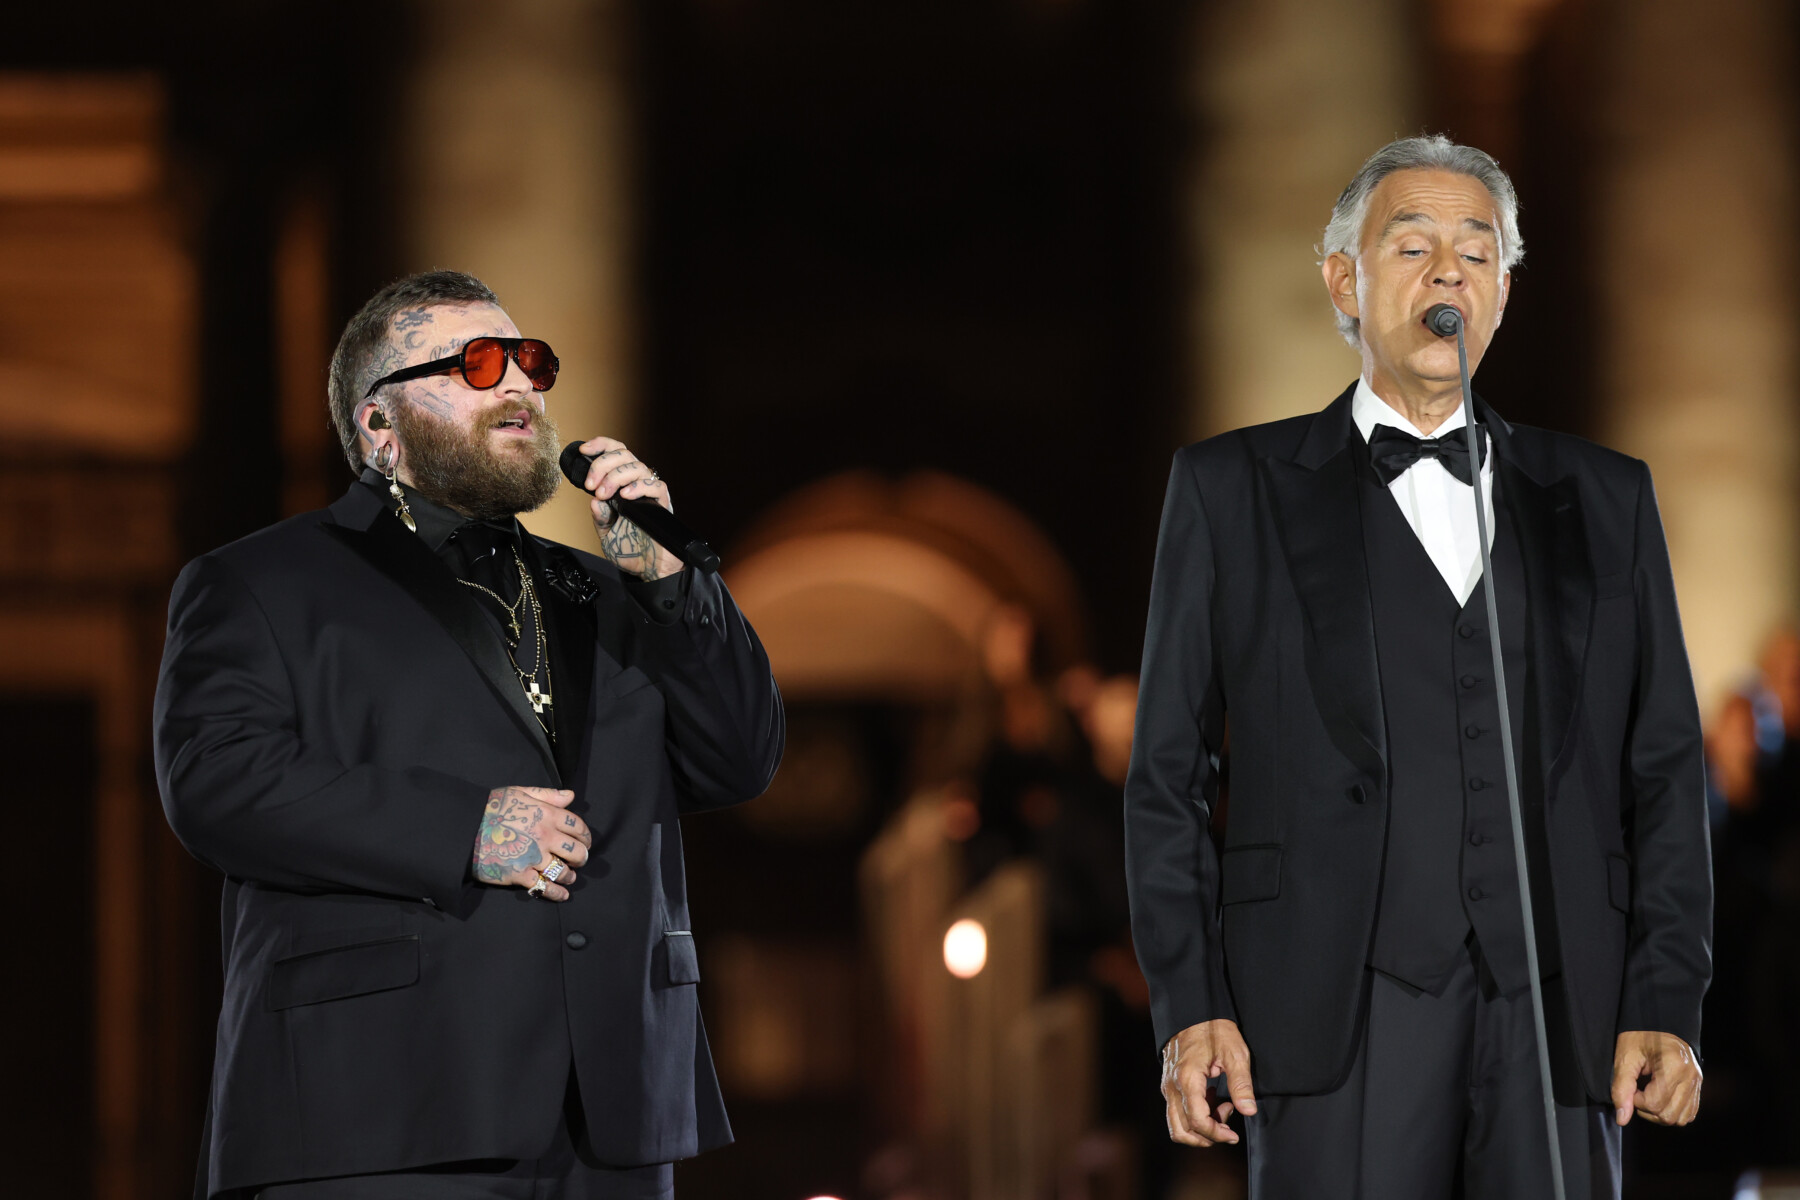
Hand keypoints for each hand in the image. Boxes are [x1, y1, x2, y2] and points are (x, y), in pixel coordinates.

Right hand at [472, 786, 592, 901]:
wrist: (465, 829)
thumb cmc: (491, 808)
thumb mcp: (519, 792)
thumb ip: (547, 795)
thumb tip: (570, 796)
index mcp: (547, 815)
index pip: (577, 826)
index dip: (585, 835)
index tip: (585, 841)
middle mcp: (545, 836)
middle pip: (575, 850)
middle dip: (582, 856)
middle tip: (580, 860)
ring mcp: (534, 857)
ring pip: (562, 870)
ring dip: (569, 875)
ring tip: (570, 877)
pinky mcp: (520, 874)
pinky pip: (544, 886)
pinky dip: (556, 893)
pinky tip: (562, 894)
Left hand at [578, 436, 681, 580]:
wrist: (648, 570)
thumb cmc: (629, 550)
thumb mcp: (605, 533)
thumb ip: (600, 516)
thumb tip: (595, 501)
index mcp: (621, 485)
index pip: (615, 452)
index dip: (600, 445)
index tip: (584, 451)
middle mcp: (636, 484)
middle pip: (623, 454)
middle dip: (602, 464)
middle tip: (592, 484)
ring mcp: (650, 493)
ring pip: (637, 466)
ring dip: (615, 476)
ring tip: (605, 494)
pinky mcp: (662, 504)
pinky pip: (655, 485)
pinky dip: (638, 486)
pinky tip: (625, 496)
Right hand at [1161, 1019, 1256, 1145]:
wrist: (1192, 1011)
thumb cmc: (1214, 1029)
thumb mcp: (1234, 1053)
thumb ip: (1241, 1084)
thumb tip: (1249, 1111)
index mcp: (1187, 1080)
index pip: (1197, 1121)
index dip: (1216, 1134)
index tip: (1234, 1135)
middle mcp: (1172, 1087)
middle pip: (1182, 1131)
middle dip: (1207, 1137)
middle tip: (1228, 1127)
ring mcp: (1167, 1086)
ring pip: (1176, 1125)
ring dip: (1199, 1129)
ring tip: (1221, 1110)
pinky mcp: (1169, 1084)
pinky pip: (1177, 1112)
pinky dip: (1194, 1116)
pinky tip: (1213, 1099)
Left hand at [1612, 1030, 1701, 1126]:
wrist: (1659, 1022)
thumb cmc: (1639, 1037)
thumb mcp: (1625, 1058)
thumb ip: (1621, 1088)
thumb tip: (1622, 1119)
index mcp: (1674, 1066)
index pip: (1654, 1104)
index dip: (1636, 1101)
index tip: (1631, 1087)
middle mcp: (1691, 1077)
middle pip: (1668, 1116)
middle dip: (1647, 1110)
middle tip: (1638, 1092)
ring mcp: (1698, 1083)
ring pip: (1680, 1119)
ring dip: (1660, 1114)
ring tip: (1648, 1095)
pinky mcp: (1699, 1088)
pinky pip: (1688, 1114)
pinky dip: (1673, 1112)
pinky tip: (1660, 1098)